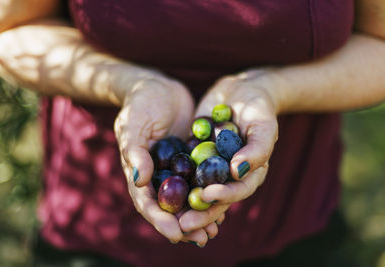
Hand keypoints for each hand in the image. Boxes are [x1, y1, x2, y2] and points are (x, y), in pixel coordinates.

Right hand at [114, 76, 218, 244]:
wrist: (156, 86)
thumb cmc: (139, 104)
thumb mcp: (133, 125)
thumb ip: (135, 152)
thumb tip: (139, 180)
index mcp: (139, 172)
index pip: (147, 202)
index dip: (160, 220)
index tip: (176, 234)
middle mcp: (157, 175)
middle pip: (169, 208)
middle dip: (184, 225)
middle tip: (200, 239)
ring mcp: (175, 168)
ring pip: (187, 198)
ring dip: (199, 215)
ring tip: (213, 231)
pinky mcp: (191, 158)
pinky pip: (201, 180)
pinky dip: (210, 194)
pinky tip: (225, 204)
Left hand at [179, 70, 278, 233]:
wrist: (239, 90)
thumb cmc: (258, 108)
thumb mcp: (263, 126)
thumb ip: (257, 150)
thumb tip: (238, 172)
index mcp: (249, 174)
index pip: (237, 191)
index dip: (223, 198)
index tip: (207, 196)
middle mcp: (228, 175)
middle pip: (215, 199)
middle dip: (200, 214)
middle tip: (183, 224)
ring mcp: (210, 166)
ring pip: (197, 191)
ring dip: (184, 207)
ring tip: (169, 218)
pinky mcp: (194, 156)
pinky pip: (183, 172)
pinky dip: (174, 184)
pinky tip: (158, 194)